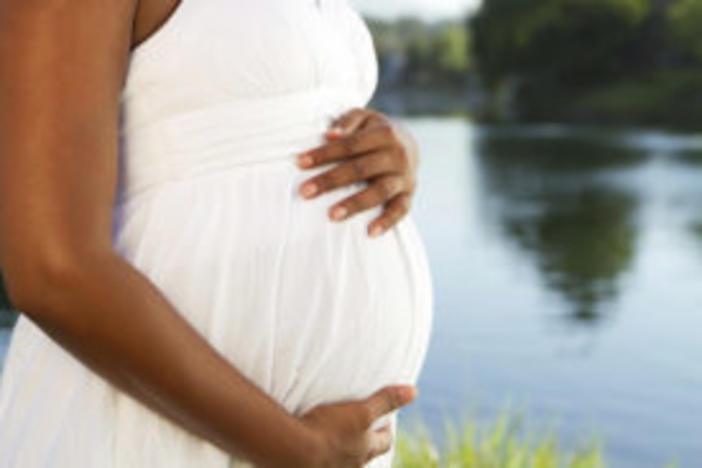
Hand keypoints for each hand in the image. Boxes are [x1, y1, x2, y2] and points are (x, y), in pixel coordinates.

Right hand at [295, 384, 417, 466]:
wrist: (292, 452)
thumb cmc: (329, 430)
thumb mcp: (361, 411)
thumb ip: (386, 401)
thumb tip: (414, 391)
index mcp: (365, 449)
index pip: (384, 442)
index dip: (386, 431)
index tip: (384, 420)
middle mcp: (351, 466)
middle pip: (364, 457)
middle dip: (363, 445)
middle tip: (358, 430)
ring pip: (342, 463)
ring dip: (339, 454)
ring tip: (330, 441)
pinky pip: (319, 464)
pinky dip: (319, 460)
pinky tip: (309, 452)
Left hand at [296, 108, 419, 237]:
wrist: (408, 145)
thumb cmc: (374, 132)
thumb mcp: (364, 118)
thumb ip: (347, 122)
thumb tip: (330, 135)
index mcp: (385, 133)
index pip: (350, 145)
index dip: (325, 154)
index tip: (300, 163)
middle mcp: (397, 155)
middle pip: (361, 169)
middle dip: (331, 180)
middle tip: (305, 192)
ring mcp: (405, 177)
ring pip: (379, 192)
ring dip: (355, 204)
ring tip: (332, 215)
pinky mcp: (409, 195)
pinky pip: (400, 210)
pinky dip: (388, 222)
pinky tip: (370, 233)